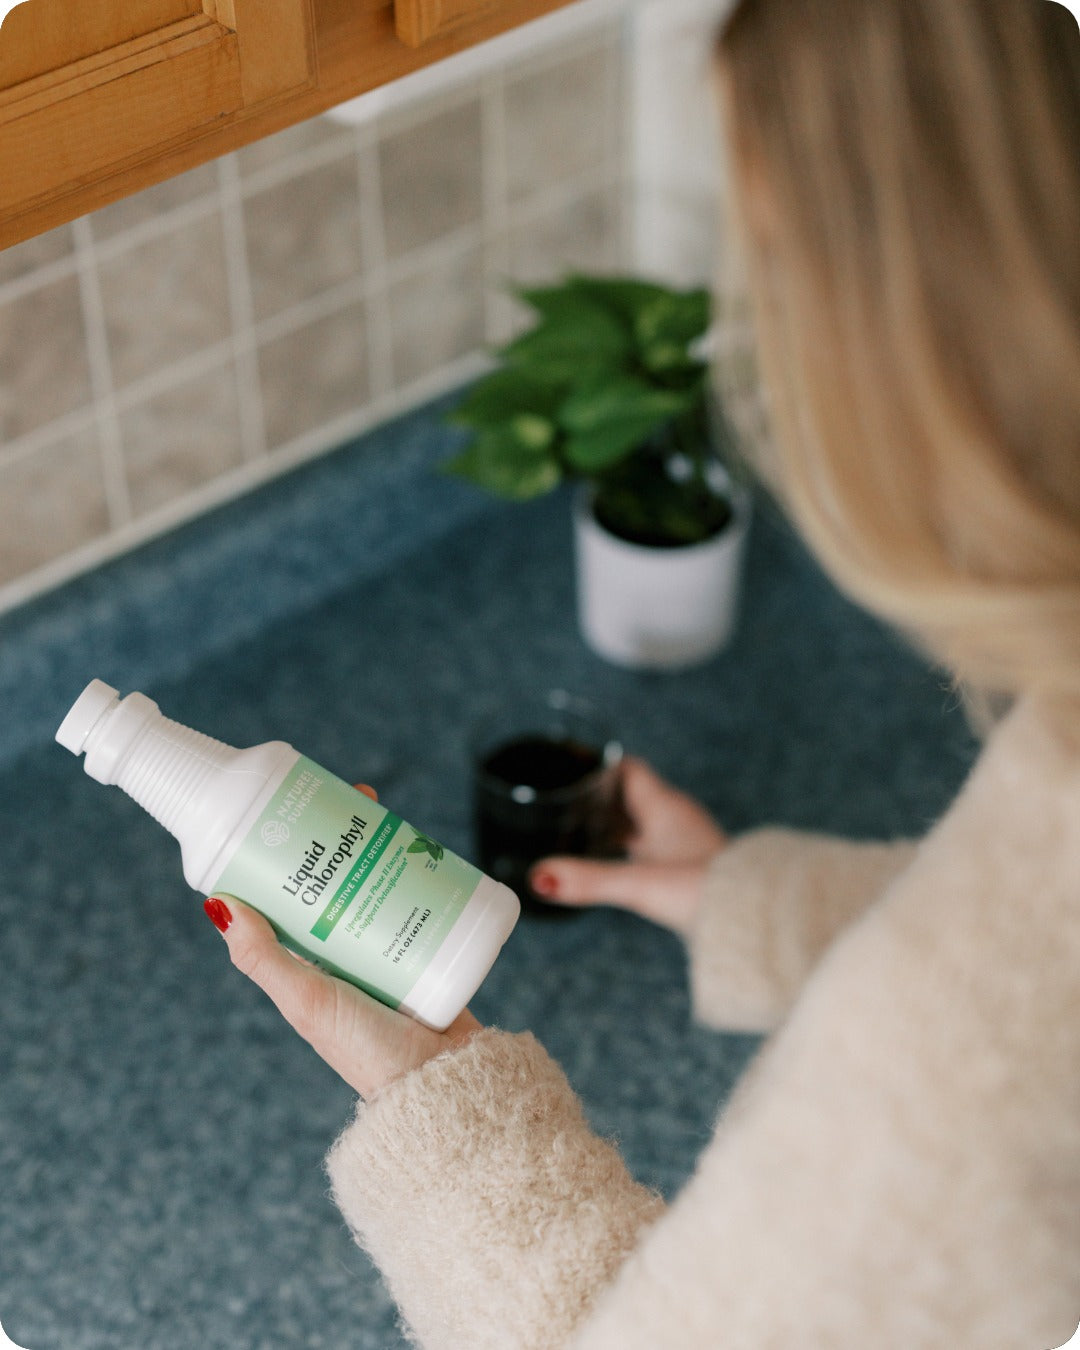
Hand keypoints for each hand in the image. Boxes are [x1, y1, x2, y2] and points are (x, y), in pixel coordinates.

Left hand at [203, 785, 479, 1100]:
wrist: (444, 1085)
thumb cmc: (367, 1053)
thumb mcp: (307, 1002)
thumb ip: (264, 960)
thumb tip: (219, 904)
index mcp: (309, 962)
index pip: (294, 892)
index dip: (295, 850)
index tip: (299, 813)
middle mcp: (346, 949)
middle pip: (341, 875)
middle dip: (346, 834)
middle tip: (357, 801)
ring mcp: (388, 945)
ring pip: (381, 877)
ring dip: (384, 841)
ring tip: (388, 816)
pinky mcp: (430, 945)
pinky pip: (423, 895)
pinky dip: (422, 866)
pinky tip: (426, 843)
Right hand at [528, 758, 725, 935]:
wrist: (754, 920)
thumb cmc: (706, 893)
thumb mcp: (638, 883)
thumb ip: (588, 880)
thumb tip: (540, 878)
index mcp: (665, 807)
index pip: (629, 769)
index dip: (600, 767)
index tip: (572, 769)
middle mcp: (678, 819)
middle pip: (633, 795)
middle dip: (601, 799)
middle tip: (567, 805)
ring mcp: (687, 844)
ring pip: (645, 823)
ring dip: (618, 825)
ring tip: (584, 834)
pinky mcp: (693, 868)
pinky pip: (657, 848)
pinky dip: (635, 850)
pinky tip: (622, 866)